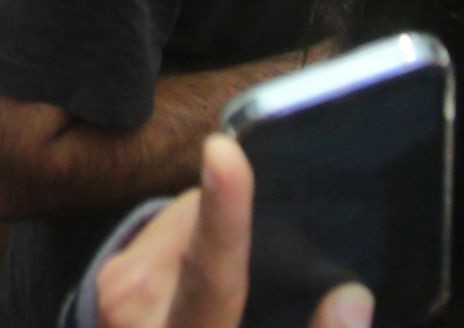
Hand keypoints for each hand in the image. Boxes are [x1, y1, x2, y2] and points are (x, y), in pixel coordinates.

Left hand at [96, 140, 370, 327]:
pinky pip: (165, 237)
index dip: (225, 215)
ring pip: (185, 223)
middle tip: (279, 250)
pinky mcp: (109, 283)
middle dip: (241, 221)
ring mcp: (114, 295)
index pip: (210, 278)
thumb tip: (353, 298)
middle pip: (202, 227)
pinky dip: (194, 245)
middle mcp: (135, 313)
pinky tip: (205, 280)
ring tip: (240, 281)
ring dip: (216, 234)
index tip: (225, 151)